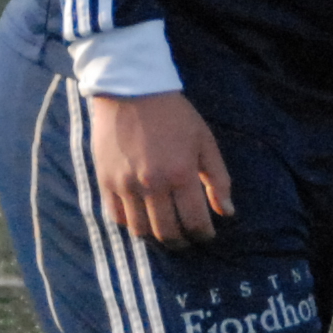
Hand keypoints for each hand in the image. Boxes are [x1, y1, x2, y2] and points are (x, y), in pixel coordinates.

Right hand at [90, 89, 234, 245]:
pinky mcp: (105, 181)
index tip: (205, 235)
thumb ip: (218, 178)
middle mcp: (153, 184)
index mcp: (181, 174)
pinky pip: (116, 217)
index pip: (194, 221)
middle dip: (181, 242)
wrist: (130, 90)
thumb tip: (227, 212)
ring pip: (141, 230)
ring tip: (164, 230)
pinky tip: (141, 217)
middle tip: (186, 239)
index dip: (203, 235)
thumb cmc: (174, 115)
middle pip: (167, 232)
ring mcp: (126, 185)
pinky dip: (130, 224)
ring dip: (155, 236)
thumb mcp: (204, 141)